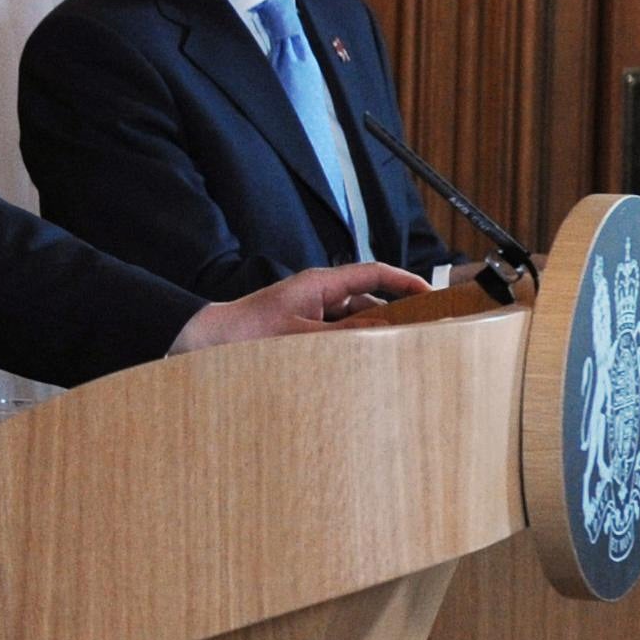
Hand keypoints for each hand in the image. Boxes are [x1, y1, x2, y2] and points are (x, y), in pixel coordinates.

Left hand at [167, 262, 430, 352]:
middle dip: (396, 315)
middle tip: (425, 333)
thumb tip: (385, 332)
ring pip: (355, 321)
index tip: (433, 296)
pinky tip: (364, 365)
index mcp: (320, 284)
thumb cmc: (245, 333)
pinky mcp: (303, 329)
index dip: (406, 282)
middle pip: (369, 299)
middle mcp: (319, 294)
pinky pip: (338, 335)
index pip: (374, 274)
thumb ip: (344, 335)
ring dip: (373, 335)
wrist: (205, 342)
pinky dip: (352, 346)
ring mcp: (311, 312)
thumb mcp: (300, 335)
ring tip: (399, 354)